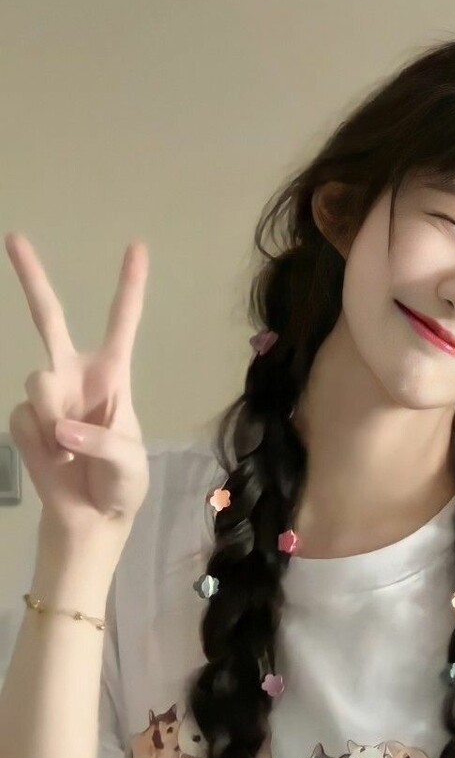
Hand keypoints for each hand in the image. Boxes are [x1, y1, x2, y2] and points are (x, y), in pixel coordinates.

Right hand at [5, 233, 150, 543]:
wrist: (92, 519)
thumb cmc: (122, 485)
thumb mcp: (129, 464)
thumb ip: (101, 442)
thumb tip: (62, 429)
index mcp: (113, 377)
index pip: (123, 324)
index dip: (129, 287)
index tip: (137, 248)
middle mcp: (77, 377)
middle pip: (50, 318)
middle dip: (32, 278)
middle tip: (15, 238)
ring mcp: (48, 398)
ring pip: (37, 383)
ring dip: (52, 418)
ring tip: (71, 453)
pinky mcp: (26, 421)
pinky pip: (23, 419)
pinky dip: (39, 444)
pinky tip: (56, 462)